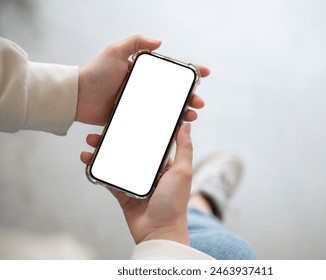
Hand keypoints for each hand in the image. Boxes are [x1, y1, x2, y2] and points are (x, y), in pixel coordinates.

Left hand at [75, 35, 209, 124]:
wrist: (78, 98)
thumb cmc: (96, 74)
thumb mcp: (115, 52)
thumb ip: (136, 42)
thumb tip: (159, 42)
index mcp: (142, 71)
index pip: (170, 71)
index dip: (189, 72)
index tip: (203, 73)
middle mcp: (143, 87)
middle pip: (173, 92)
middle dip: (190, 96)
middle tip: (199, 103)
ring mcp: (139, 103)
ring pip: (166, 108)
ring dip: (182, 111)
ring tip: (191, 116)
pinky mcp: (133, 117)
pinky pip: (153, 120)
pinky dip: (166, 123)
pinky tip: (175, 127)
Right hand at [81, 123, 193, 244]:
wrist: (159, 233)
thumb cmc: (174, 203)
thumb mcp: (183, 172)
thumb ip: (184, 148)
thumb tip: (186, 125)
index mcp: (164, 165)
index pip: (150, 143)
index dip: (139, 130)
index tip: (128, 117)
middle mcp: (149, 172)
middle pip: (129, 150)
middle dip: (115, 139)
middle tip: (102, 129)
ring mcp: (134, 182)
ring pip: (116, 162)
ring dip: (102, 151)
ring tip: (91, 142)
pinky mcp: (122, 193)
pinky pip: (107, 179)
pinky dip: (96, 169)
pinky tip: (87, 159)